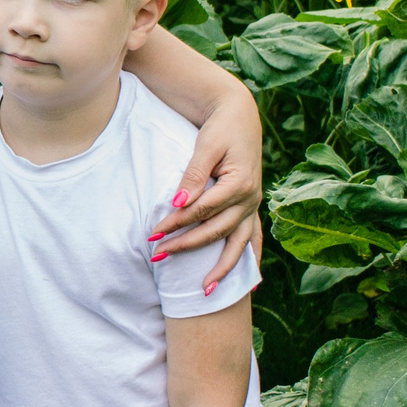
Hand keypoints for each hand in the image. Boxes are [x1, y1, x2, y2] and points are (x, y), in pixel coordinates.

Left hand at [147, 87, 263, 287]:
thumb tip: (179, 203)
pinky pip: (252, 239)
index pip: (203, 210)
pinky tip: (249, 286)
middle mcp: (251, 198)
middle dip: (187, 245)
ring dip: (222, 268)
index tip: (153, 232)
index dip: (178, 222)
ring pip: (238, 243)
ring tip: (205, 292)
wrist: (240, 114)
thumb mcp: (205, 146)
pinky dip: (249, 261)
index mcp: (240, 183)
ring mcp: (253, 205)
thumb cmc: (220, 127)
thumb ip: (193, 176)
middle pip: (216, 230)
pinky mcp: (251, 206)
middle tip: (158, 255)